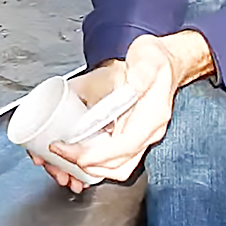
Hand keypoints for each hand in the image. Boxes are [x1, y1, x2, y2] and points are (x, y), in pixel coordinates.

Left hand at [35, 31, 214, 190]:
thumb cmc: (155, 59)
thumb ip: (142, 71)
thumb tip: (134, 85)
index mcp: (152, 116)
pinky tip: (75, 156)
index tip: (74, 153)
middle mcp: (148, 132)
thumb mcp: (148, 57)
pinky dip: (93, 162)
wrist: (165, 62)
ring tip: (63, 159)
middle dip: (86, 164)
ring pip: (115, 167)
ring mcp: (140, 137)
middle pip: (118, 164)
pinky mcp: (130, 137)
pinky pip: (113, 159)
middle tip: (59, 152)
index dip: (99, 154)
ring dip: (88, 169)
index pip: (125, 146)